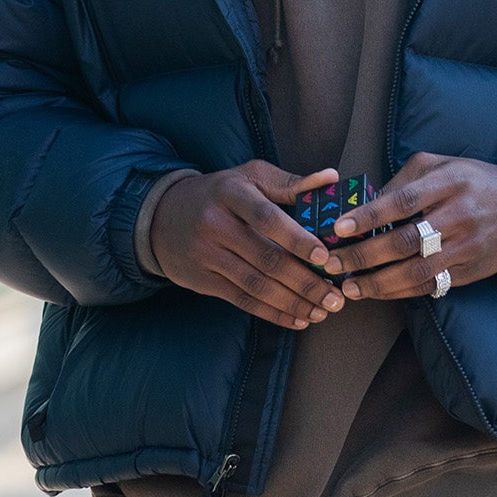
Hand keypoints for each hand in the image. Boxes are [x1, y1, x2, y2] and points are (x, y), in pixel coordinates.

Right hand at [151, 162, 347, 329]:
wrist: (161, 216)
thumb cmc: (219, 193)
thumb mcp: (249, 177)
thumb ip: (290, 182)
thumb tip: (331, 178)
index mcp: (232, 193)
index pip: (267, 218)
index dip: (297, 239)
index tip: (325, 257)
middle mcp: (216, 224)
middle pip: (266, 258)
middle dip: (305, 282)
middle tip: (335, 296)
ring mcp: (207, 255)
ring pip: (257, 285)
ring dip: (293, 302)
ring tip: (322, 311)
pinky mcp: (203, 281)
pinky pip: (243, 300)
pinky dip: (272, 313)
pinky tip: (297, 319)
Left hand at [321, 153, 496, 300]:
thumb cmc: (473, 180)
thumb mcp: (441, 165)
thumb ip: (404, 181)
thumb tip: (365, 206)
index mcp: (449, 182)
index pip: (402, 201)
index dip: (369, 216)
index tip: (339, 229)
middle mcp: (460, 215)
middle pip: (406, 241)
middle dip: (364, 256)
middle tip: (334, 263)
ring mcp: (468, 246)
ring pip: (417, 271)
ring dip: (379, 283)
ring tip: (350, 287)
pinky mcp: (472, 271)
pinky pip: (432, 286)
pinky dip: (402, 292)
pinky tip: (379, 292)